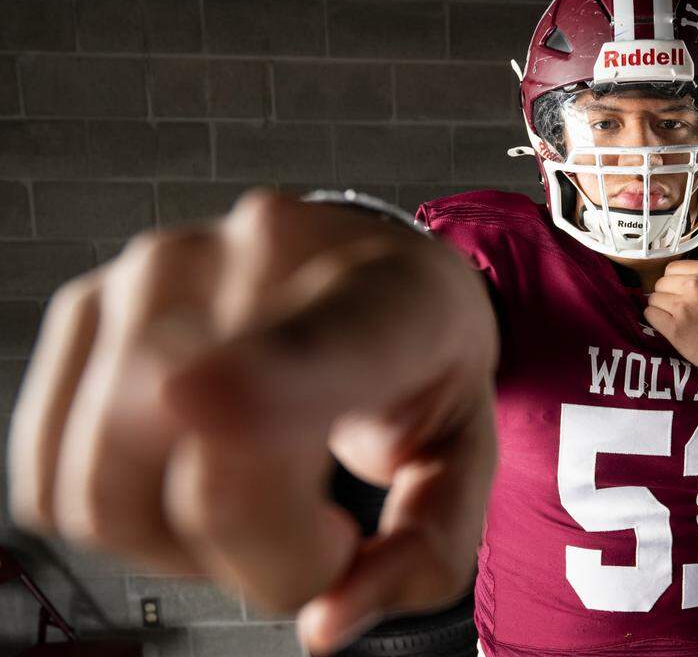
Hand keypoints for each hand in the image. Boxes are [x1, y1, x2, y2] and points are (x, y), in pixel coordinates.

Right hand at [6, 188, 498, 655]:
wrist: (366, 268)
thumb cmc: (417, 362)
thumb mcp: (465, 454)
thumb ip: (427, 548)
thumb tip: (323, 625)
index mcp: (390, 296)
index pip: (329, 341)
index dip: (268, 379)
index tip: (199, 400)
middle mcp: (260, 258)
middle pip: (206, 473)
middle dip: (266, 554)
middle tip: (323, 531)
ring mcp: (157, 272)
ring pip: (105, 493)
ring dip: (181, 545)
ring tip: (253, 494)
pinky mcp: (85, 307)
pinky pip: (52, 482)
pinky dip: (119, 518)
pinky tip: (186, 473)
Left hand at [645, 243, 697, 376]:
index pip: (673, 268)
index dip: (676, 280)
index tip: (682, 292)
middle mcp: (694, 286)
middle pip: (662, 283)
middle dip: (668, 294)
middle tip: (679, 307)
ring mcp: (683, 307)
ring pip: (654, 299)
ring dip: (661, 307)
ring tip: (675, 318)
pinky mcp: (676, 329)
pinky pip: (651, 316)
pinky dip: (656, 320)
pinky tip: (668, 325)